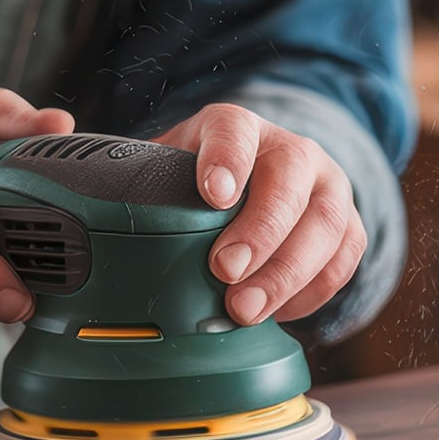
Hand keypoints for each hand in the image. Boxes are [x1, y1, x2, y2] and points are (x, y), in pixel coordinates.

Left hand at [155, 104, 364, 326]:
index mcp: (236, 128)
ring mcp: (327, 185)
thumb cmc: (195, 187)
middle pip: (289, 180)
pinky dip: (313, 290)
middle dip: (260, 232)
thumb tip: (91, 219)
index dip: (227, 160)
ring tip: (246, 310)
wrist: (250, 186)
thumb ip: (135, 188)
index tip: (213, 195)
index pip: (235, 131)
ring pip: (326, 223)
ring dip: (287, 272)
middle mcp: (290, 149)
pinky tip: (278, 312)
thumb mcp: (163, 173)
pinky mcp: (348, 223)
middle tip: (224, 271)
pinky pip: (346, 256)